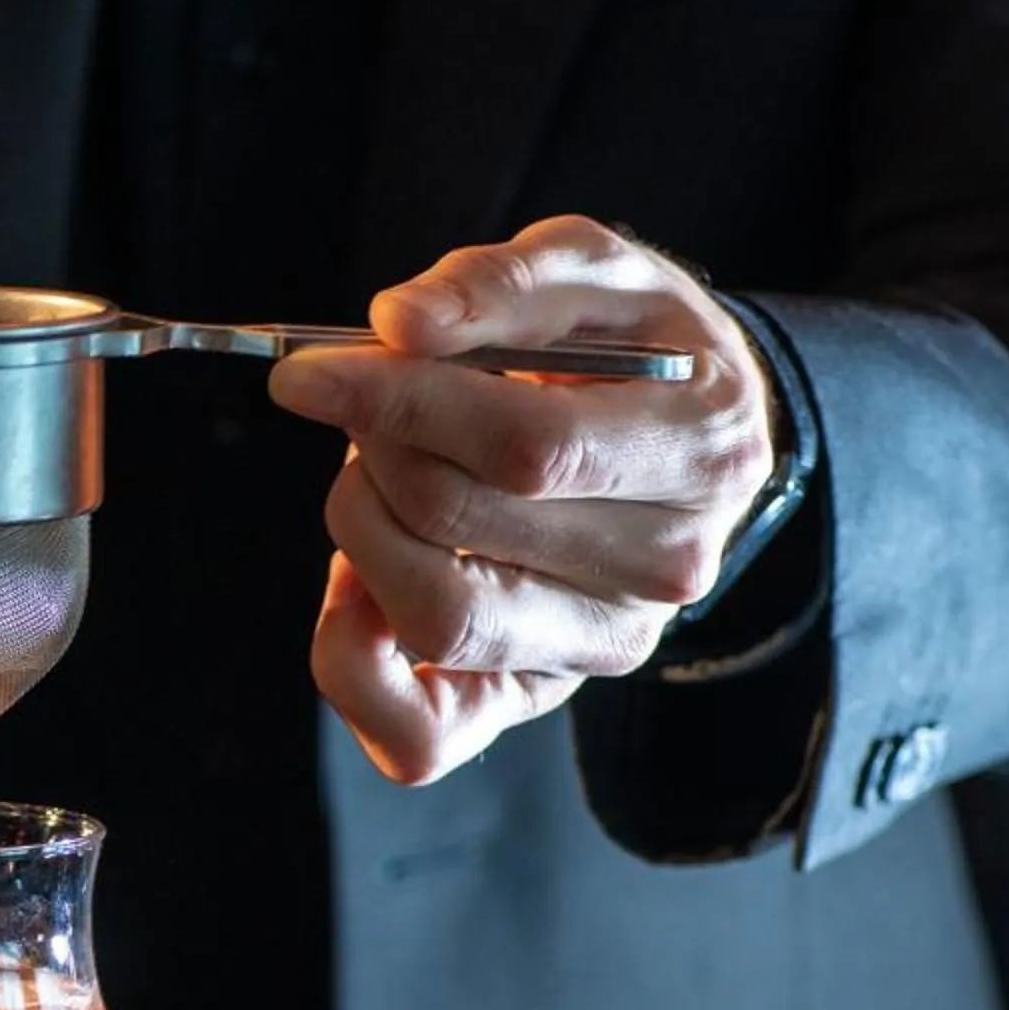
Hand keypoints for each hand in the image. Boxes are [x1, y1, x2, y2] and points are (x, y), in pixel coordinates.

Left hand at [267, 216, 778, 786]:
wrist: (674, 431)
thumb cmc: (622, 345)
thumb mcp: (586, 272)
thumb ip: (497, 284)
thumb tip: (400, 324)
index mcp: (701, 451)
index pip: (527, 447)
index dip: (397, 401)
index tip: (307, 372)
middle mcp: (669, 567)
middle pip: (463, 524)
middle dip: (374, 450)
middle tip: (358, 404)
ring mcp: (605, 644)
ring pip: (438, 621)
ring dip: (360, 533)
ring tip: (373, 476)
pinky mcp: (537, 697)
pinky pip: (422, 737)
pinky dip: (353, 669)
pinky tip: (350, 586)